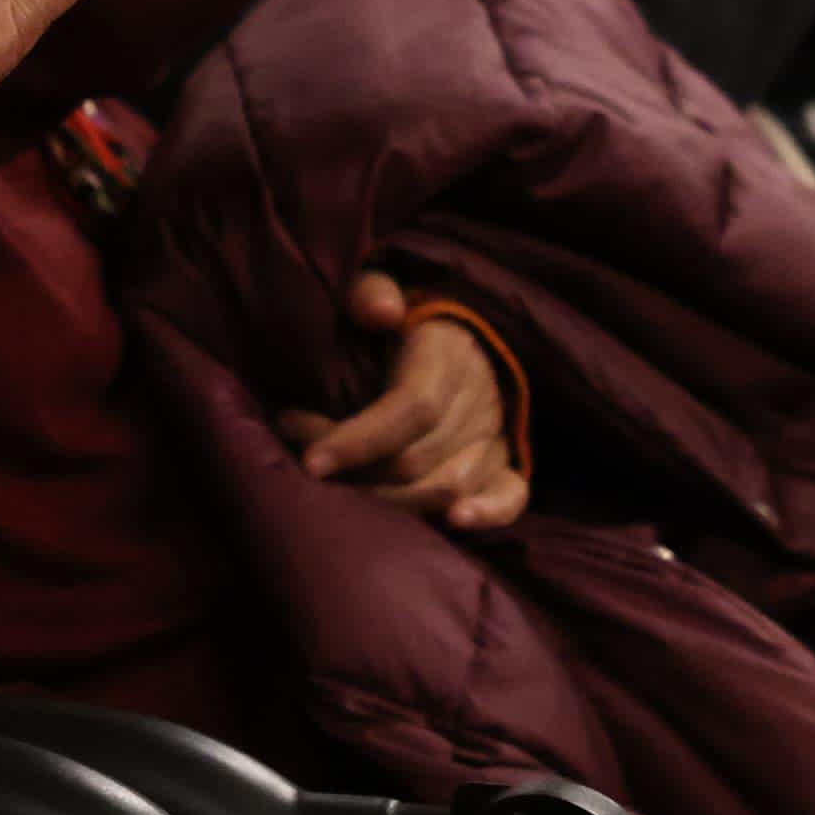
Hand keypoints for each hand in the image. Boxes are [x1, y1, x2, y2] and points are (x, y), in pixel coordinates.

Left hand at [284, 273, 531, 533]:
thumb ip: (370, 291)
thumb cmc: (403, 318)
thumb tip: (382, 311)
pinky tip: (452, 524)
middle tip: (302, 460)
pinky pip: (511, 496)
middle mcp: (481, 398)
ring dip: (387, 501)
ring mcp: (497, 434)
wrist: (463, 333)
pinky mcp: (508, 463)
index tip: (310, 460)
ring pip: (448, 485)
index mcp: (448, 354)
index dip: (359, 439)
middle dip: (352, 470)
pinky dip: (487, 515)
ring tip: (337, 487)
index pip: (411, 407)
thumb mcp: (379, 289)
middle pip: (418, 458)